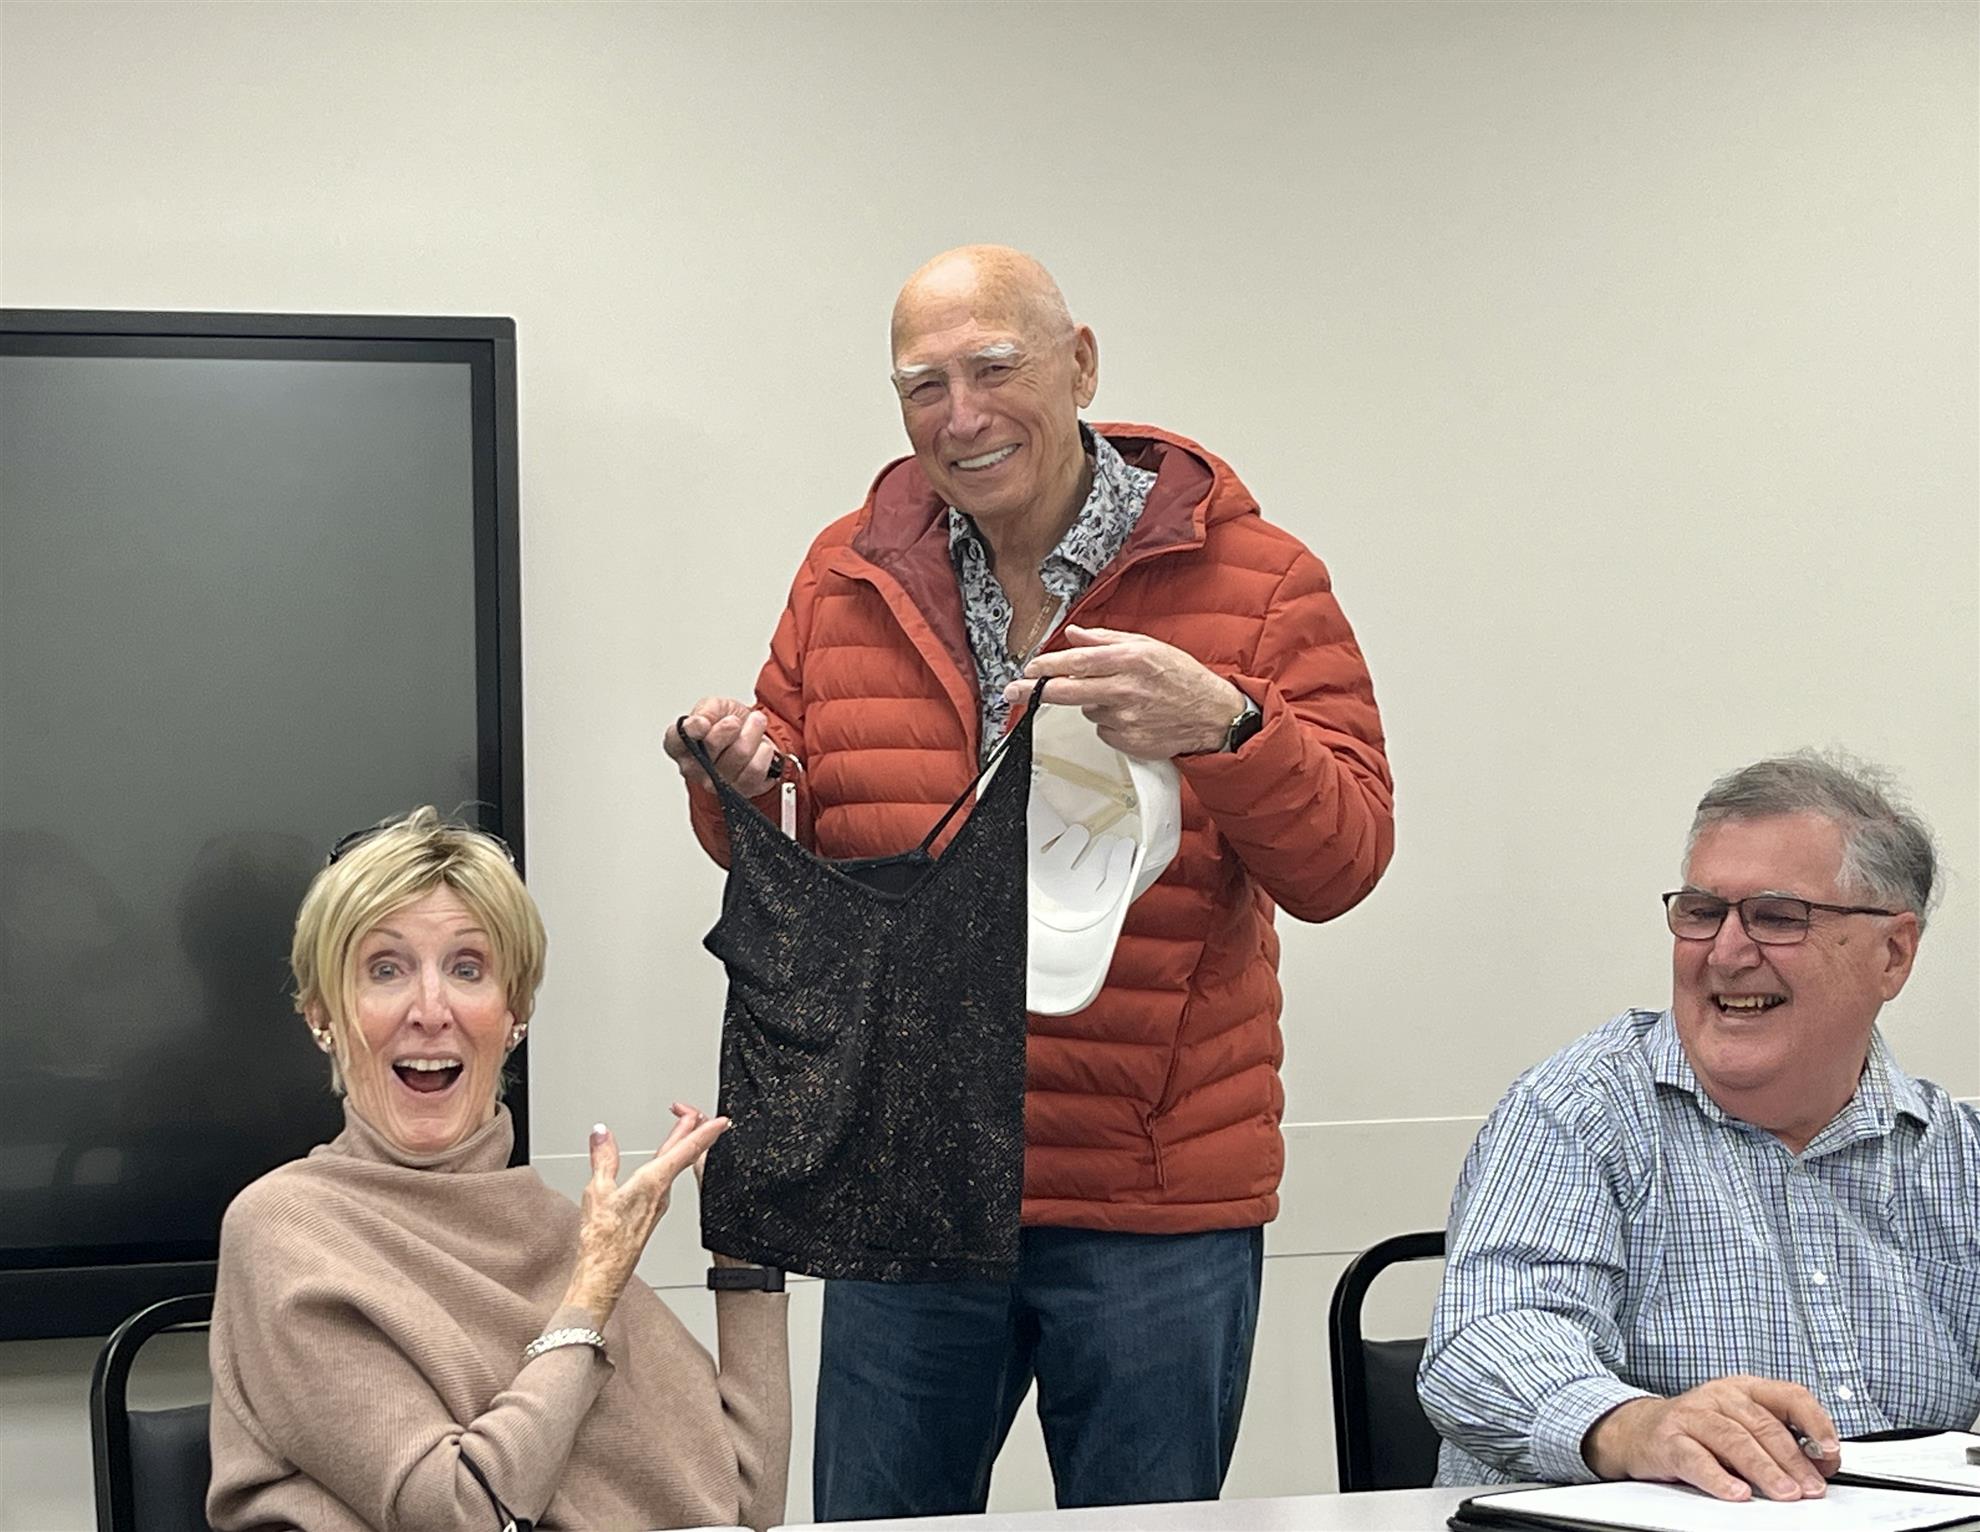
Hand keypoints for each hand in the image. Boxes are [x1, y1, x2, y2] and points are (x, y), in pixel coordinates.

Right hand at [561, 1108, 729, 1323]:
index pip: (686, 1150)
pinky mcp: (650, 1216)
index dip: (705, 1132)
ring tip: (686, 1132)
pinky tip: (661, 1167)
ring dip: (682, 1148)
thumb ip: (603, 1158)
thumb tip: (602, 1133)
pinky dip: (667, 1166)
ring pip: (674, 1169)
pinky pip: (664, 1182)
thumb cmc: (603, 1242)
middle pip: (683, 1156)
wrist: (603, 1276)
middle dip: (694, 1133)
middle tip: (705, 1116)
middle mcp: (661, 1194)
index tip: (721, 1121)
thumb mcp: (598, 1191)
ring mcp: (657, 1206)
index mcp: (653, 1183)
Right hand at [663, 697, 780, 796]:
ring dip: (753, 733)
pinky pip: (756, 768)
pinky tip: (760, 747)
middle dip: (731, 725)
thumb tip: (701, 721)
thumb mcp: (715, 706)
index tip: (704, 722)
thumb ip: (706, 710)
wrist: (753, 735)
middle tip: (736, 720)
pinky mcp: (741, 790)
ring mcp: (717, 784)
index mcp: (680, 746)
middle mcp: (694, 769)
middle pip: (711, 745)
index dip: (691, 730)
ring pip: (739, 754)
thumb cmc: (729, 723)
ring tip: (754, 727)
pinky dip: (764, 752)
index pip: (675, 741)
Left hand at [1003, 626, 1244, 760]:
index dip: (1047, 666)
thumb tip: (1075, 635)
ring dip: (1094, 703)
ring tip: (1125, 698)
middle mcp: (1126, 689)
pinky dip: (1109, 722)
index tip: (1027, 669)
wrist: (1212, 715)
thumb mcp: (1148, 646)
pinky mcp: (1128, 742)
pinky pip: (1103, 730)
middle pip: (1067, 692)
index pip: (1078, 661)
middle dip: (1034, 691)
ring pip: (1087, 710)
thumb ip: (1107, 639)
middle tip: (1011, 692)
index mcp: (1131, 659)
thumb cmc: (1181, 677)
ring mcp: (1126, 719)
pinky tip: (1132, 716)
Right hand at [1583, 1376, 1841, 1501]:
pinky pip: (1696, 1458)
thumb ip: (1781, 1440)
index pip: (1788, 1395)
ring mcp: (1691, 1416)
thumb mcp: (1742, 1427)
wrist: (1638, 1430)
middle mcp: (1719, 1396)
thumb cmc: (1699, 1430)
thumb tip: (1823, 1462)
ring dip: (1764, 1470)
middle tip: (1812, 1488)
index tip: (1832, 1450)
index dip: (1815, 1421)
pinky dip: (1718, 1478)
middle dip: (1792, 1460)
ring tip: (1785, 1493)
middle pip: (1763, 1425)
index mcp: (1744, 1389)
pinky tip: (1737, 1492)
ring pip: (1734, 1440)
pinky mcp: (1668, 1440)